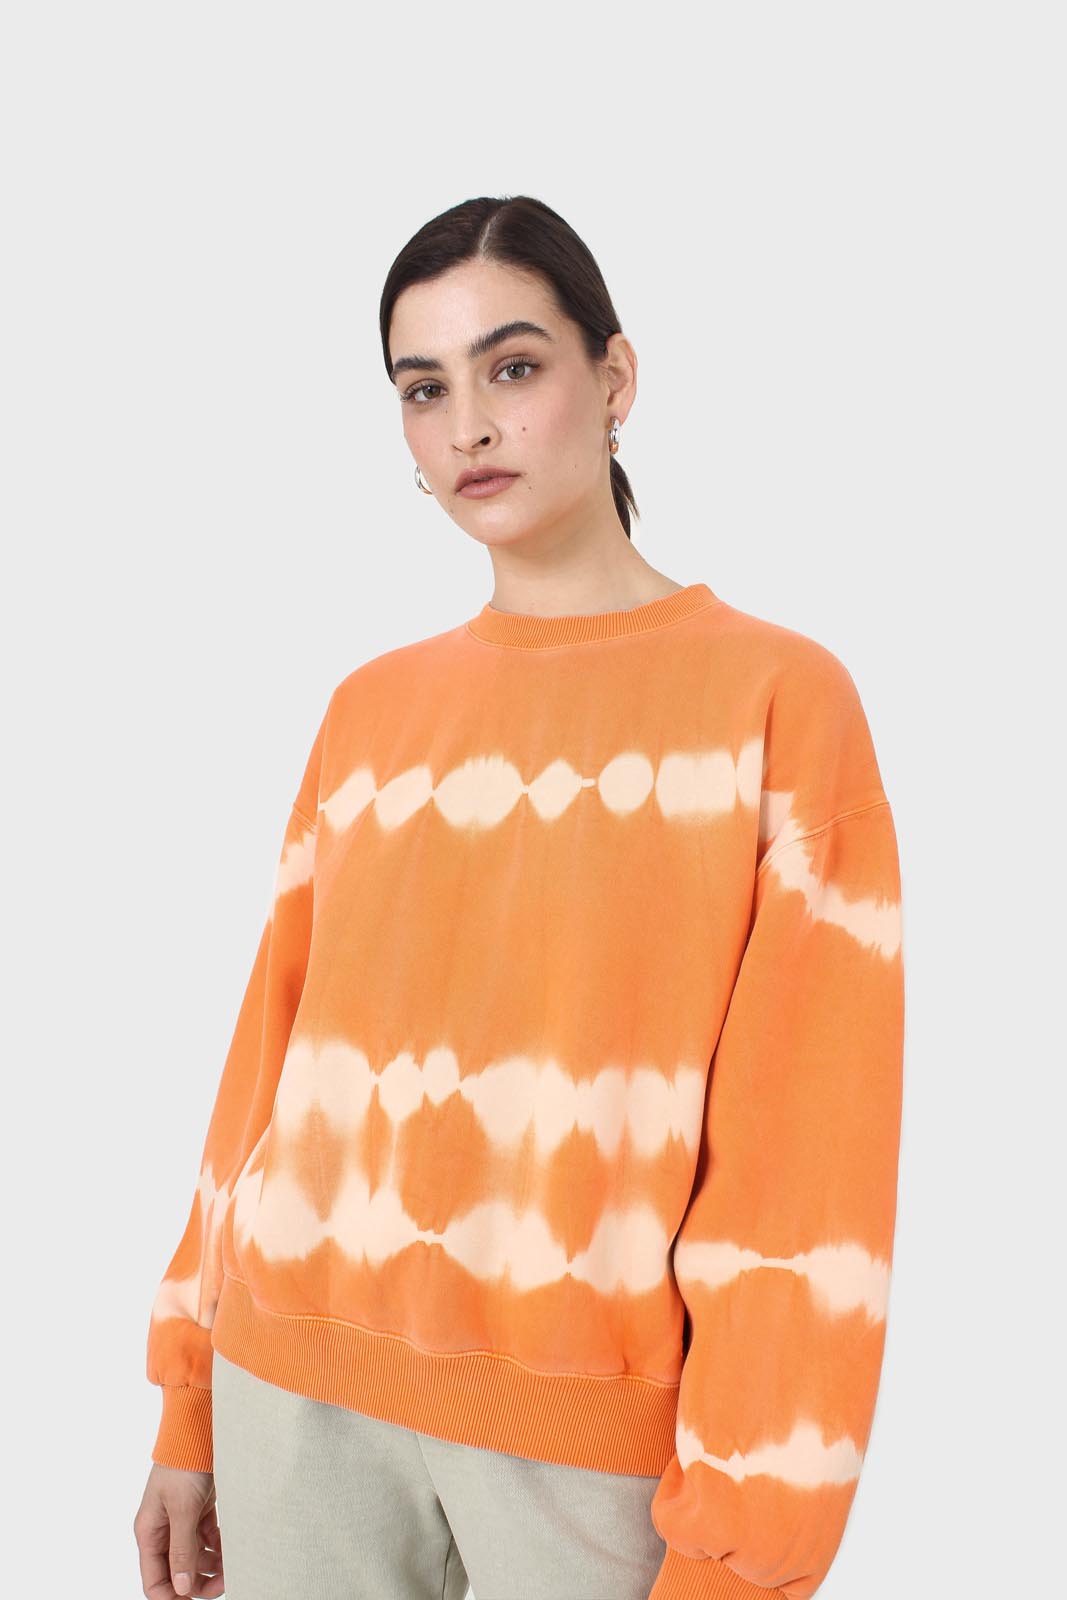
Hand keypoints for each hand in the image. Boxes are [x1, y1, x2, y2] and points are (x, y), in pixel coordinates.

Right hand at [133, 1462, 223, 1597]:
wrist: (200, 1428)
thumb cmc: (184, 1465)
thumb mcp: (182, 1509)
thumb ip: (182, 1549)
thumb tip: (180, 1588)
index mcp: (150, 1532)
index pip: (155, 1580)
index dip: (171, 1596)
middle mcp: (163, 1529)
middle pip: (178, 1571)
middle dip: (198, 1583)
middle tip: (223, 1586)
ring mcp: (182, 1520)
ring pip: (196, 1557)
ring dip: (213, 1566)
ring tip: (233, 1568)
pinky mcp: (200, 1510)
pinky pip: (209, 1539)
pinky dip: (220, 1547)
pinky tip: (233, 1548)